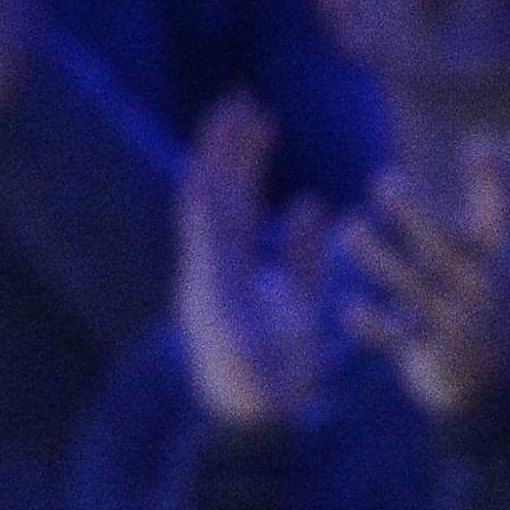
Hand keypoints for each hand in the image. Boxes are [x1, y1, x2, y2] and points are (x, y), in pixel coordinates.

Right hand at [174, 90, 330, 431]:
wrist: (264, 412)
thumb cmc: (280, 366)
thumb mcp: (301, 298)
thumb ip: (301, 253)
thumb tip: (311, 204)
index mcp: (235, 263)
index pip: (239, 197)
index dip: (247, 156)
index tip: (260, 115)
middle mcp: (213, 262)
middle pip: (218, 191)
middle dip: (227, 144)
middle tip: (241, 98)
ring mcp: (203, 275)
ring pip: (203, 204)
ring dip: (212, 160)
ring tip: (227, 116)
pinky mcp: (202, 293)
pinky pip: (198, 240)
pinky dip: (200, 203)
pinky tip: (205, 168)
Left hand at [340, 137, 509, 422]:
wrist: (491, 391)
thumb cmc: (494, 302)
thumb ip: (507, 198)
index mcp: (499, 261)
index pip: (498, 214)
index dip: (491, 180)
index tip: (478, 142)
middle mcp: (480, 289)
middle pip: (443, 245)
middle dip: (413, 213)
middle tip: (381, 179)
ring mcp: (455, 323)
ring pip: (411, 286)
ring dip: (377, 257)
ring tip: (348, 230)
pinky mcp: (430, 355)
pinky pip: (396, 337)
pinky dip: (372, 325)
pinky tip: (350, 308)